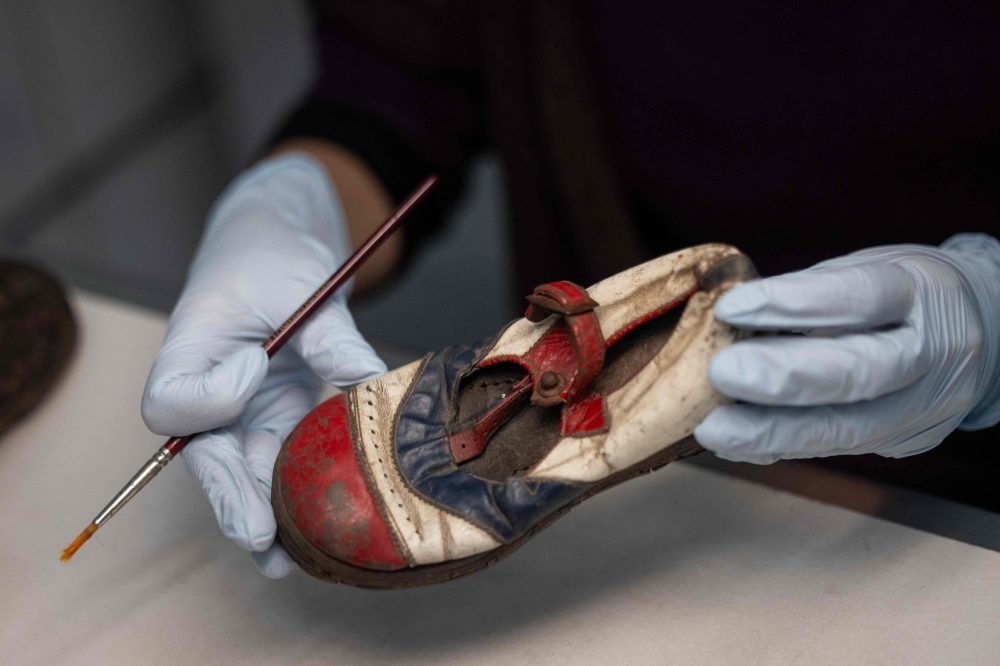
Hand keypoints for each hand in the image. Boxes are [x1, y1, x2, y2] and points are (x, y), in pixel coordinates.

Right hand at [141, 153, 385, 576]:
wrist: (275, 245)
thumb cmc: (273, 253)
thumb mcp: (303, 282)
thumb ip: (331, 335)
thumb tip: (372, 381)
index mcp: (189, 348)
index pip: (172, 400)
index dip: (211, 397)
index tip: (256, 361)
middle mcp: (208, 391)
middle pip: (204, 456)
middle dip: (232, 496)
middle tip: (259, 535)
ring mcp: (243, 411)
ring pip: (243, 473)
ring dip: (264, 515)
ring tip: (287, 559)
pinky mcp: (277, 420)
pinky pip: (278, 466)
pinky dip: (293, 500)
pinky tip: (315, 537)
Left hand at [695, 234, 999, 463]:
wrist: (984, 332)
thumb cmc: (905, 294)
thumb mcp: (870, 267)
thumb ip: (810, 292)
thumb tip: (731, 318)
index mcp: (920, 292)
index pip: (860, 297)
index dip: (794, 304)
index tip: (731, 307)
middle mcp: (930, 352)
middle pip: (858, 372)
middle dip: (782, 378)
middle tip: (721, 373)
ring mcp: (921, 405)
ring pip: (845, 427)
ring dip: (770, 431)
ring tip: (714, 428)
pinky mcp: (902, 439)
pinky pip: (835, 446)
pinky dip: (779, 447)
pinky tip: (737, 443)